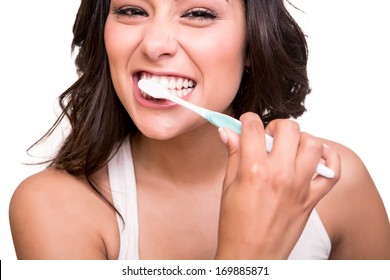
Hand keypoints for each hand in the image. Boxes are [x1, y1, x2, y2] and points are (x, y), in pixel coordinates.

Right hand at [215, 113, 340, 258]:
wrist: (251, 255)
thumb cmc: (235, 225)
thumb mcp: (228, 186)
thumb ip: (232, 155)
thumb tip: (227, 132)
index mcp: (253, 170)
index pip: (253, 128)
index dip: (247, 120)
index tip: (246, 123)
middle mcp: (280, 175)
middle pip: (289, 128)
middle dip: (276, 126)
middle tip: (269, 137)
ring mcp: (299, 187)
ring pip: (313, 144)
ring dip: (301, 139)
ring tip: (290, 147)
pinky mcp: (312, 199)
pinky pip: (332, 172)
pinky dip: (328, 159)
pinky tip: (315, 158)